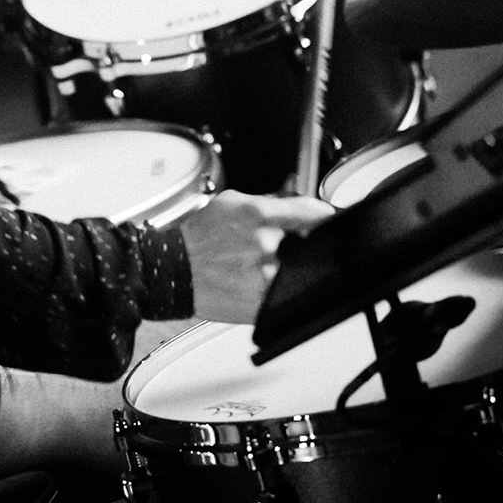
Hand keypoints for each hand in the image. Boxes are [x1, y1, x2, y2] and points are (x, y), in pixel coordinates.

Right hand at [180, 191, 333, 324]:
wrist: (173, 270)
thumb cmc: (198, 238)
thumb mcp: (228, 203)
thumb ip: (267, 200)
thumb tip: (297, 201)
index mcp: (258, 215)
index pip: (313, 211)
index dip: (324, 214)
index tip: (329, 216)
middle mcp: (265, 244)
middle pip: (308, 242)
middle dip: (297, 242)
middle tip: (277, 244)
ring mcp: (265, 275)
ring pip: (298, 268)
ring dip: (285, 265)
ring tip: (255, 263)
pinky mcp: (262, 302)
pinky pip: (285, 292)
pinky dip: (278, 287)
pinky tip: (254, 280)